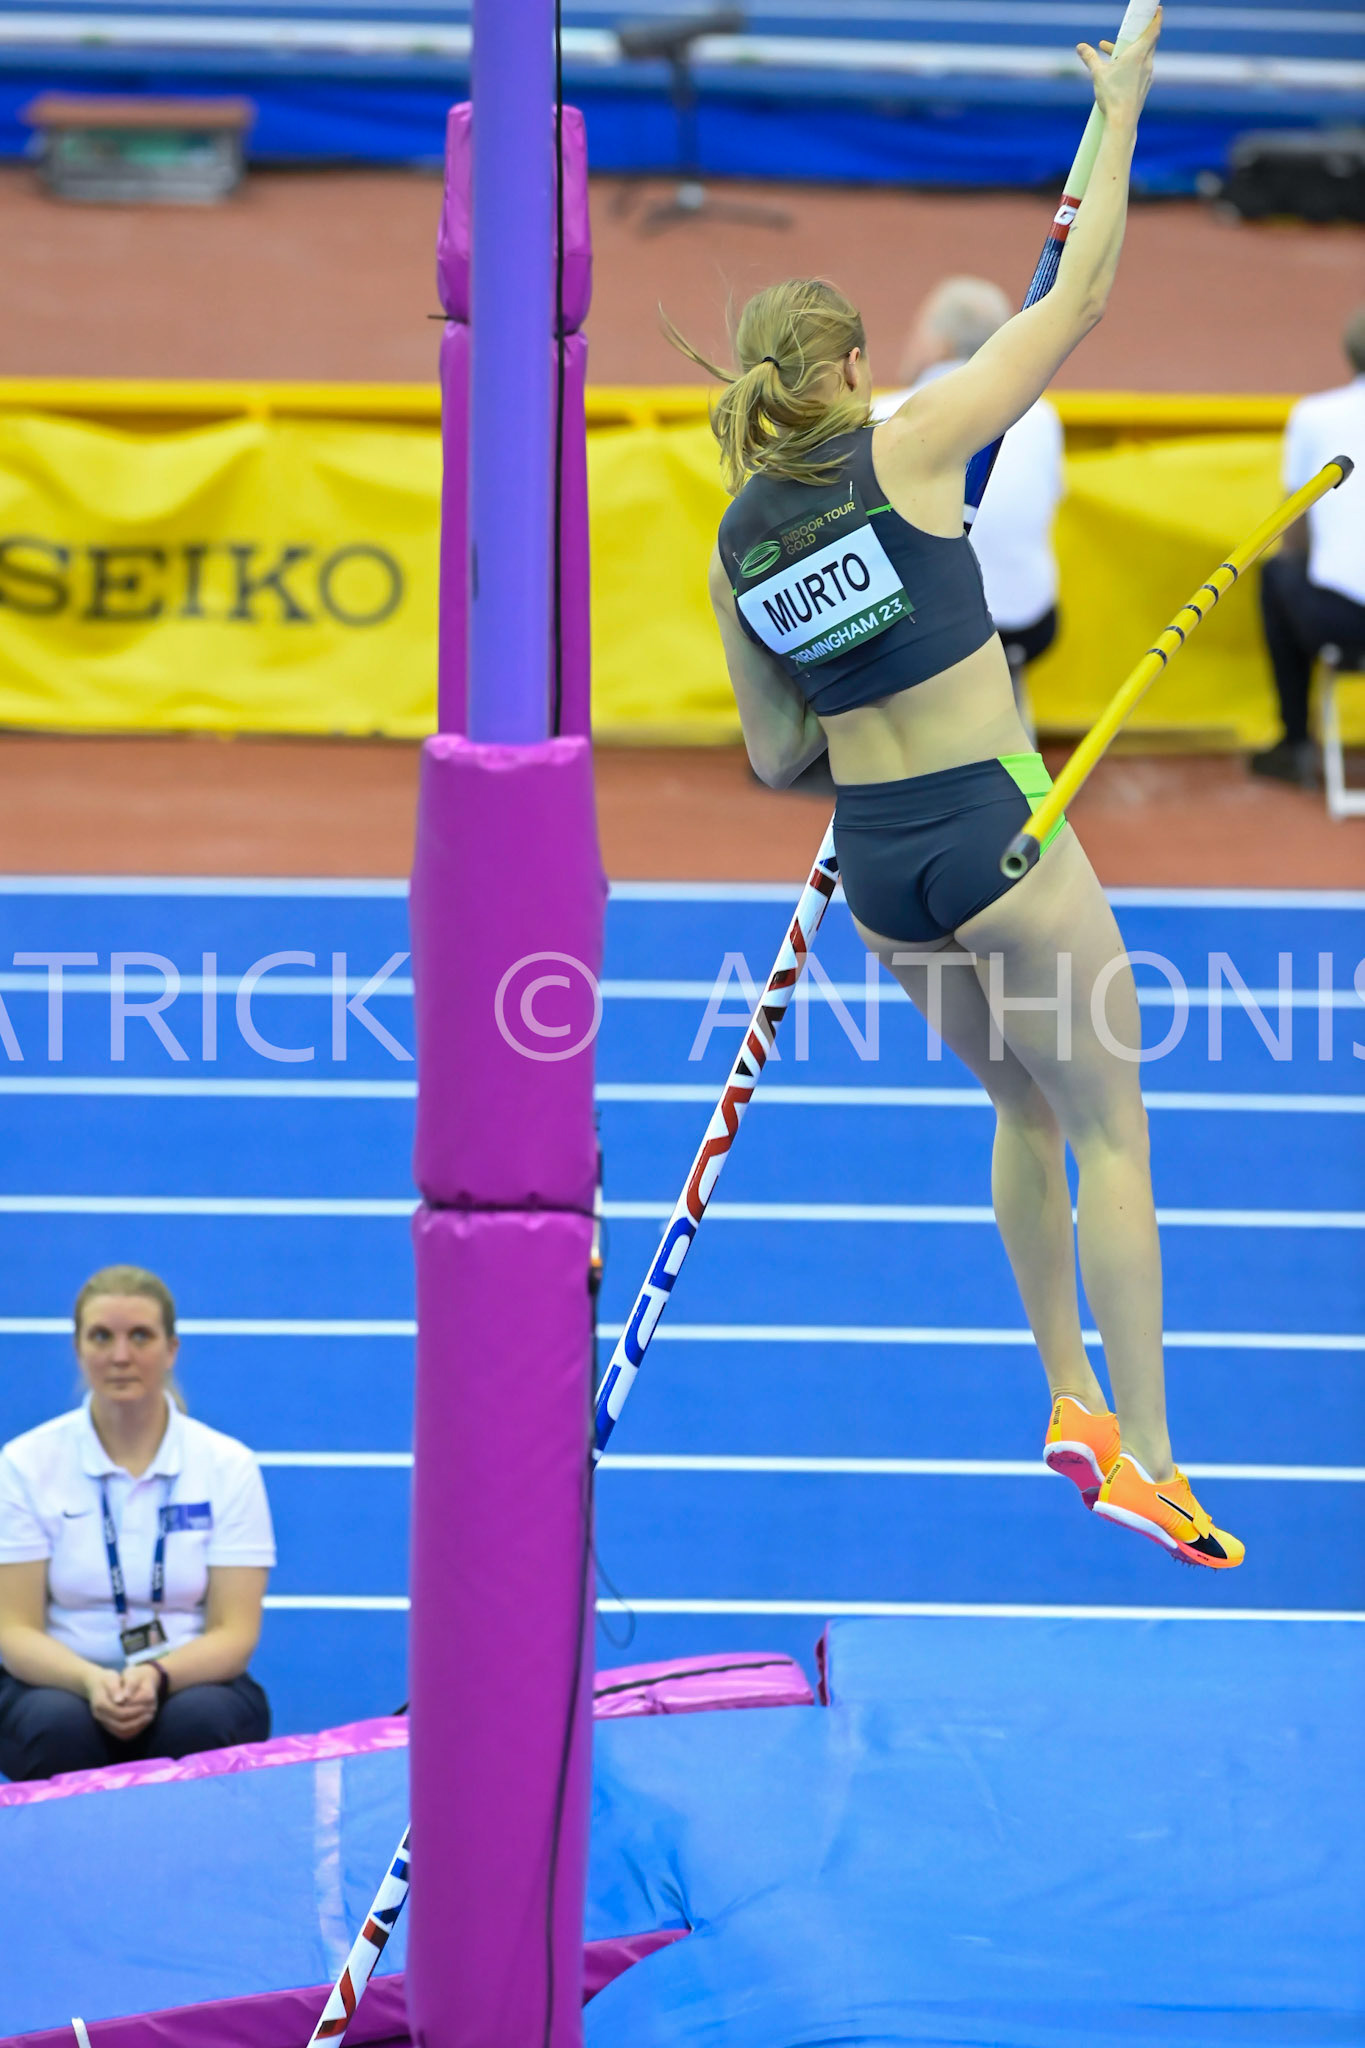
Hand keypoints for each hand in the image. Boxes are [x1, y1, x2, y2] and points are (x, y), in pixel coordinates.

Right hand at [86, 1663, 157, 1739]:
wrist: (96, 1685)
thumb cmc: (107, 1680)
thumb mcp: (111, 1678)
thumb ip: (115, 1688)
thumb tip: (120, 1700)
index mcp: (100, 1704)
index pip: (119, 1712)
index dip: (133, 1710)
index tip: (146, 1706)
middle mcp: (99, 1715)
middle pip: (120, 1724)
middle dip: (136, 1720)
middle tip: (150, 1713)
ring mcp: (102, 1722)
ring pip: (120, 1731)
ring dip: (135, 1726)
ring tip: (148, 1718)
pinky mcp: (107, 1725)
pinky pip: (120, 1733)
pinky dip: (132, 1730)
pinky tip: (142, 1722)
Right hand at [1078, 8, 1160, 127]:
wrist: (1123, 121)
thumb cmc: (1112, 96)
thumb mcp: (1098, 74)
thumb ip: (1090, 58)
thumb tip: (1080, 47)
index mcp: (1138, 54)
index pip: (1153, 29)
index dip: (1156, 17)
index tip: (1158, 9)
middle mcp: (1147, 62)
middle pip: (1149, 40)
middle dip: (1138, 33)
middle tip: (1131, 28)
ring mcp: (1148, 74)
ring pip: (1143, 54)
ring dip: (1130, 49)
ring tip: (1110, 50)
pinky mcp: (1145, 85)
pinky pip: (1141, 67)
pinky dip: (1132, 62)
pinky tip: (1118, 69)